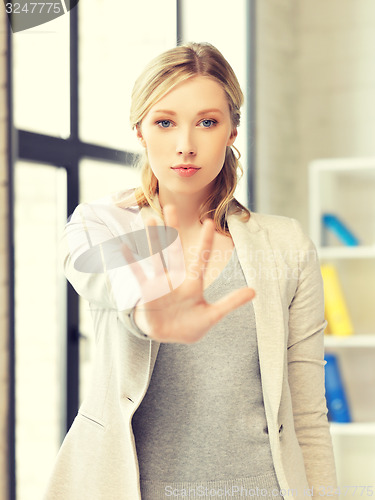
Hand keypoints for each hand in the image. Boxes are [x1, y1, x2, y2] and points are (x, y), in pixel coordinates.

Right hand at [122, 205, 254, 343]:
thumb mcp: (211, 316)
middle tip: (171, 206)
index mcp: (193, 283)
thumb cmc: (189, 325)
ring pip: (156, 256)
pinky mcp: (147, 292)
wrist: (168, 337)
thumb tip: (255, 291)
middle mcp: (176, 278)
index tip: (210, 222)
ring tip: (149, 219)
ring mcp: (160, 283)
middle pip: (174, 249)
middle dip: (173, 229)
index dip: (205, 241)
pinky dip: (131, 262)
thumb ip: (230, 303)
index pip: (201, 258)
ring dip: (153, 238)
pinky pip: (138, 275)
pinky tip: (124, 247)